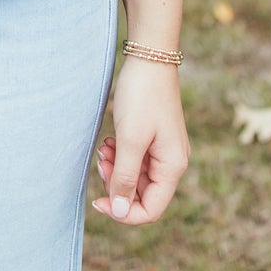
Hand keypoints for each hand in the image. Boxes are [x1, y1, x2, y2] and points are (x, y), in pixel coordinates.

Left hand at [92, 58, 188, 225]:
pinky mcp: (153, 138)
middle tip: (100, 161)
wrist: (149, 57)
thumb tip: (120, 211)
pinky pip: (135, 160)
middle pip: (142, 194)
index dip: (124, 213)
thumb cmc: (142, 96)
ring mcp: (163, 150)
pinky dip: (120, 156)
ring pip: (136, 177)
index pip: (150, 210)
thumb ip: (125, 177)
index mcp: (172, 167)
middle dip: (117, 185)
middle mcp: (172, 162)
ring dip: (116, 169)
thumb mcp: (130, 140)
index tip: (98, 201)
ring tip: (104, 148)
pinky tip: (109, 141)